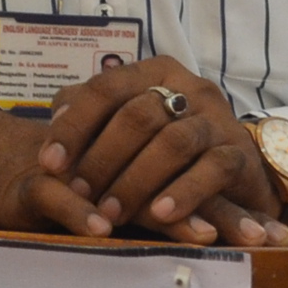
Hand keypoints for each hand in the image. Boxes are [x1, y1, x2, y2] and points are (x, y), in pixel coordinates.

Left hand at [0, 57, 287, 247]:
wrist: (235, 170)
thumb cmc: (167, 147)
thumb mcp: (130, 124)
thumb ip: (92, 115)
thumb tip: (53, 117)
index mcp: (156, 72)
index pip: (107, 88)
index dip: (74, 125)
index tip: (48, 162)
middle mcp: (189, 88)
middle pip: (138, 115)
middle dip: (102, 158)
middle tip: (79, 194)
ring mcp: (217, 120)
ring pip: (174, 143)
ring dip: (136, 181)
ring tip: (111, 213)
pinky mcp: (239, 155)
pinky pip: (212, 170)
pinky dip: (184, 193)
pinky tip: (160, 215)